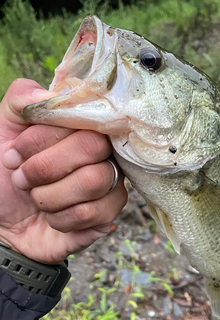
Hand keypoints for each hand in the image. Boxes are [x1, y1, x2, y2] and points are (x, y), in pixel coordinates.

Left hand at [0, 79, 127, 263]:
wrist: (2, 224)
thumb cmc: (5, 175)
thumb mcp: (2, 131)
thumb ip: (20, 99)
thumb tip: (47, 95)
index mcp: (78, 125)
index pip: (80, 116)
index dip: (43, 136)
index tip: (13, 153)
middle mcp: (101, 149)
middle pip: (93, 146)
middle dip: (46, 167)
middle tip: (21, 179)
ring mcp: (109, 180)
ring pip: (94, 180)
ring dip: (50, 195)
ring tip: (36, 199)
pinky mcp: (109, 211)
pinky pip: (94, 211)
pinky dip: (62, 218)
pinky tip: (52, 218)